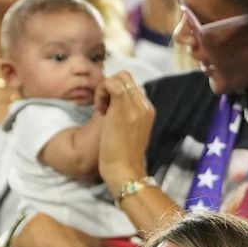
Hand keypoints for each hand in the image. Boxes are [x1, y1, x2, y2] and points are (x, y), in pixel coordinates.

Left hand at [96, 73, 154, 190]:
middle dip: (109, 89)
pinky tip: (99, 110)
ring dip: (105, 90)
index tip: (107, 112)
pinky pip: (111, 83)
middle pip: (126, 77)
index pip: (131, 86)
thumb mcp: (130, 132)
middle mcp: (145, 104)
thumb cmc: (122, 156)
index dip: (115, 93)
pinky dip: (101, 91)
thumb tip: (114, 105)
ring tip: (102, 111)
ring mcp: (135, 105)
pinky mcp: (123, 108)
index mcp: (148, 109)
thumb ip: (128, 116)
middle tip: (103, 110)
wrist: (124, 169)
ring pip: (119, 77)